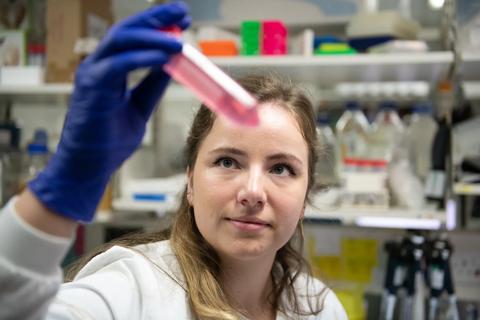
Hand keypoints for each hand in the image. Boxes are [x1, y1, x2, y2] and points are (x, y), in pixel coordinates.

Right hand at [28, 2, 190, 221]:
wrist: (89, 167)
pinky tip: (164, 56)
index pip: (134, 38)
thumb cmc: (109, 141)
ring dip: (153, 36)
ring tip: (178, 37)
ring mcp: (93, 75)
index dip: (158, 25)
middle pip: (127, 30)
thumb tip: (171, 67)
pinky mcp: (91, 87)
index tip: (182, 21)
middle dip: (156, 19)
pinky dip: (142, 57)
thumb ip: (152, 86)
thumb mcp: (139, 107)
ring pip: (121, 41)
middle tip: (182, 14)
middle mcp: (99, 66)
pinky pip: (119, 65)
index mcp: (110, 70)